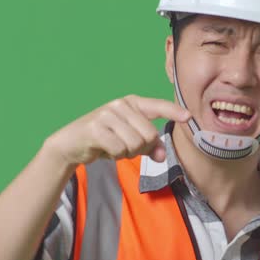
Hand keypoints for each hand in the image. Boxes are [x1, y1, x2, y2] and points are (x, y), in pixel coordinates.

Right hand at [43, 95, 190, 166]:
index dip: (174, 112)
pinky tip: (105, 150)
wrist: (71, 144)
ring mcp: (107, 114)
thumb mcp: (128, 140)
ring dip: (126, 153)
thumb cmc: (103, 139)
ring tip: (113, 148)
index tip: (189, 117)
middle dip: (141, 148)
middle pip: (149, 134)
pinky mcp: (96, 128)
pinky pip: (119, 149)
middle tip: (125, 148)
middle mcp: (120, 104)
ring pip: (135, 144)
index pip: (158, 106)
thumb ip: (148, 147)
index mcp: (131, 103)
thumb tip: (162, 156)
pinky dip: (115, 155)